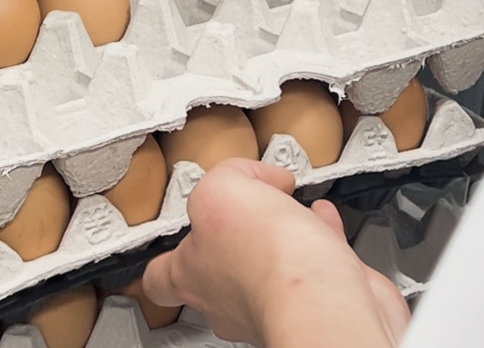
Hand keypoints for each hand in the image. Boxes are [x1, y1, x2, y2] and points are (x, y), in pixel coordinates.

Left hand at [144, 159, 410, 347]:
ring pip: (270, 269)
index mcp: (191, 275)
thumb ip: (224, 177)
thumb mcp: (219, 189)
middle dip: (239, 237)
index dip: (166, 256)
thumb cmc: (263, 259)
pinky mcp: (312, 306)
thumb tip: (248, 176)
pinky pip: (313, 269)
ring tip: (293, 208)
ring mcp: (269, 307)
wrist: (319, 298)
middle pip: (220, 271)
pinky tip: (324, 219)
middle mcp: (225, 300)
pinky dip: (321, 240)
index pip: (159, 277)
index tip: (174, 239)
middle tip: (250, 213)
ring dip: (282, 235)